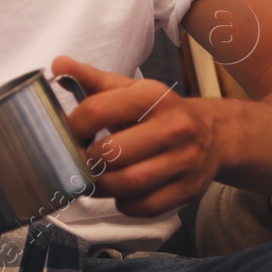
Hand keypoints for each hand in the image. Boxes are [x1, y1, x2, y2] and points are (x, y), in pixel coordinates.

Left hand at [51, 55, 221, 217]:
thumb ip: (91, 79)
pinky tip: (120, 192)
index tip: (64, 133)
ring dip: (101, 186)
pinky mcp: (190, 189)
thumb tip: (59, 64)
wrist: (212, 134)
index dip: (72, 126)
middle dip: (86, 160)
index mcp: (153, 96)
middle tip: (76, 160)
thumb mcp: (129, 89)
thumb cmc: (157, 111)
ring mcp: (185, 160)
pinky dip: (125, 204)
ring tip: (92, 178)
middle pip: (112, 152)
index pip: (97, 110)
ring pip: (129, 183)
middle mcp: (174, 127)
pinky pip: (146, 206)